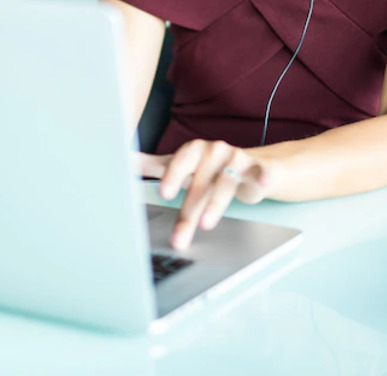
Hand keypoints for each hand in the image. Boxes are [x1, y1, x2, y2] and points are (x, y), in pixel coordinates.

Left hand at [156, 140, 271, 250]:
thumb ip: (156, 166)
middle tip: (179, 235)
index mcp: (195, 150)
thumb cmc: (212, 170)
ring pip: (225, 183)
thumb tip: (125, 160)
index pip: (180, 162)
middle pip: (200, 183)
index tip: (164, 192)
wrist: (253, 166)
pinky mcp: (259, 168)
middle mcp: (216, 151)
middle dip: (189, 211)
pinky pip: (261, 171)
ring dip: (215, 204)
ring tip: (205, 224)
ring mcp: (238, 159)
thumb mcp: (183, 167)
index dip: (172, 176)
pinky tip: (261, 183)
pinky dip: (261, 176)